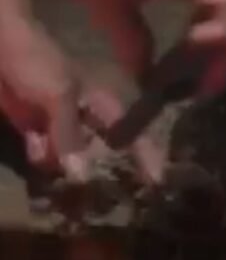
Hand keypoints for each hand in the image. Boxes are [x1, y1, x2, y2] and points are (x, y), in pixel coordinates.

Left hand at [0, 17, 163, 183]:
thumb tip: (83, 175)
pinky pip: (46, 153)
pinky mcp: (33, 128)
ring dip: (73, 171)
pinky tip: (42, 167)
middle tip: (116, 198)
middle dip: (110, 170)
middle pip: (105, 148)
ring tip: (78, 192)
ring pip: (74, 155)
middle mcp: (86, 116)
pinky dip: (45, 162)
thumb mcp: (59, 96)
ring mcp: (59, 123)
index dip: (146, 154)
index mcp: (102, 102)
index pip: (132, 131)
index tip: (157, 181)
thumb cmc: (35, 61)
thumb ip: (71, 134)